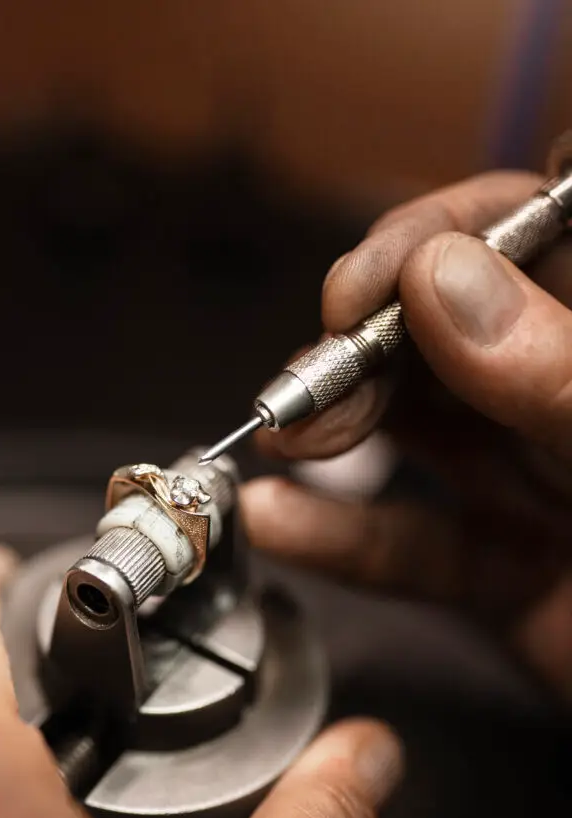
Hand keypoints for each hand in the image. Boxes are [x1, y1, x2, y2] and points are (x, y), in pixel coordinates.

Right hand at [242, 170, 571, 700]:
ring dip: (337, 428)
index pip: (536, 231)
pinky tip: (282, 524)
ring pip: (422, 432)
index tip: (375, 277)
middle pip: (452, 329)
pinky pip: (416, 550)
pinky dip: (343, 540)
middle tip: (314, 377)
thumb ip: (565, 377)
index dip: (447, 233)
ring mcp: (544, 489)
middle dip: (367, 343)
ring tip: (281, 436)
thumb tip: (440, 283)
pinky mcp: (507, 578)